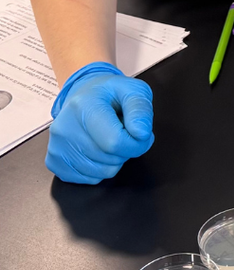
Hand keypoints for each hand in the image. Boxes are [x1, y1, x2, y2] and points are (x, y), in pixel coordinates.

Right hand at [46, 62, 154, 183]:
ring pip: (101, 172)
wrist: (84, 95)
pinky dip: (101, 168)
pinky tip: (99, 148)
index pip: (115, 142)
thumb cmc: (112, 94)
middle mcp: (64, 128)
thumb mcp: (135, 91)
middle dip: (127, 150)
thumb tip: (141, 134)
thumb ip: (141, 110)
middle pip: (109, 159)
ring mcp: (56, 147)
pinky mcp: (54, 162)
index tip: (142, 134)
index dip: (137, 143)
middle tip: (125, 132)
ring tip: (111, 137)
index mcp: (83, 106)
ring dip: (115, 160)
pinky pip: (89, 179)